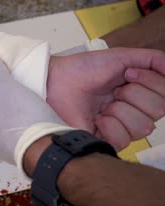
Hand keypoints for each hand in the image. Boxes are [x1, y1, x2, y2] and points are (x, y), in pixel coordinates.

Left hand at [0, 51, 69, 164]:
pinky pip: (22, 141)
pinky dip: (25, 132)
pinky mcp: (27, 156)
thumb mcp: (4, 88)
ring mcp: (9, 153)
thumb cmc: (21, 119)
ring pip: (4, 135)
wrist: (50, 149)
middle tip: (3, 98)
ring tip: (20, 108)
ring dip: (10, 125)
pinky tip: (33, 121)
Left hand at [47, 48, 164, 149]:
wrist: (57, 81)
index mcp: (140, 94)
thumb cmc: (84, 70)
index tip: (128, 73)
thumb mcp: (122, 57)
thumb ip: (153, 60)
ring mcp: (119, 129)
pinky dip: (109, 126)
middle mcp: (133, 113)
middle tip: (113, 90)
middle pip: (158, 111)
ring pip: (143, 127)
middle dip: (134, 94)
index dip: (150, 82)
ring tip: (103, 105)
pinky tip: (96, 119)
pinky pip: (122, 140)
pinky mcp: (104, 142)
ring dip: (121, 110)